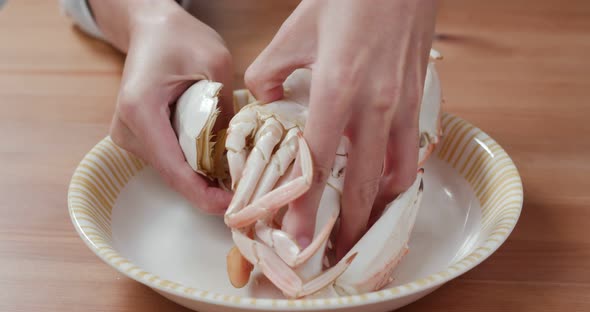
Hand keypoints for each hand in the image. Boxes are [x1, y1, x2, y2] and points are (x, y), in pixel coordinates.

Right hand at [90, 0, 233, 213]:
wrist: (151, 27)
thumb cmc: (180, 37)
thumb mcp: (216, 64)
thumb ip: (227, 109)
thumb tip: (239, 152)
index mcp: (141, 110)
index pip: (174, 169)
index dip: (204, 194)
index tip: (232, 206)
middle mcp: (127, 128)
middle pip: (173, 174)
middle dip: (209, 188)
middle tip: (246, 193)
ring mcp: (128, 135)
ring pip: (171, 170)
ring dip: (203, 177)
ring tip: (237, 177)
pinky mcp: (137, 136)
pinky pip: (169, 160)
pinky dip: (194, 165)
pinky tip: (219, 163)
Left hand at [245, 0, 436, 257]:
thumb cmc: (346, 0)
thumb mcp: (293, 33)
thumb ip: (268, 74)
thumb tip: (262, 101)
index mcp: (336, 89)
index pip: (317, 164)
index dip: (304, 207)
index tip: (295, 238)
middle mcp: (374, 106)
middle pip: (363, 184)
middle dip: (348, 225)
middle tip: (334, 250)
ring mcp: (402, 105)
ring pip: (396, 175)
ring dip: (378, 206)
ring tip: (360, 223)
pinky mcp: (418, 100)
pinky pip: (411, 151)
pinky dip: (398, 175)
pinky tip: (383, 181)